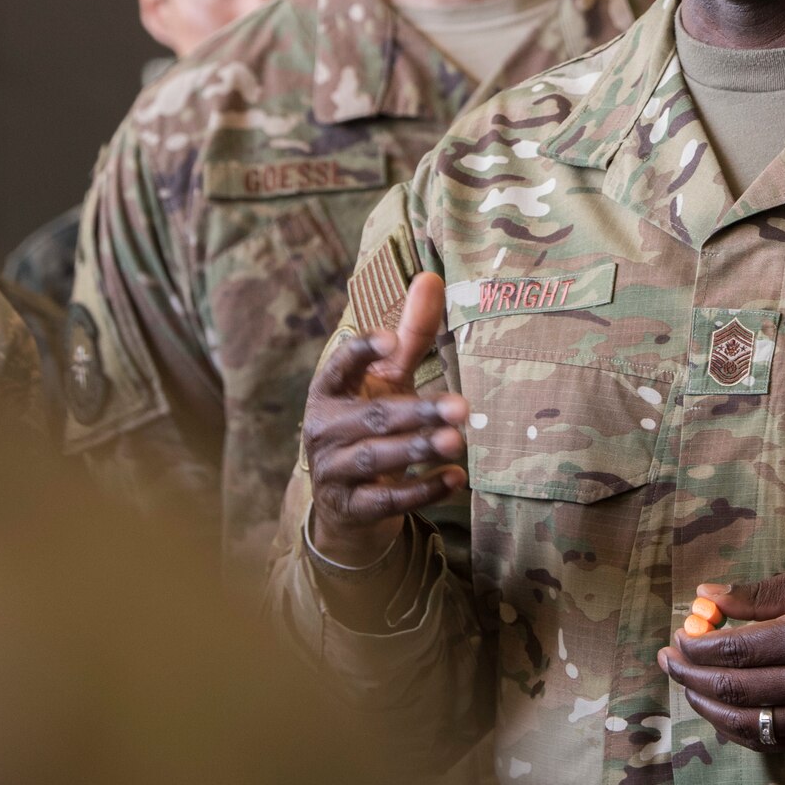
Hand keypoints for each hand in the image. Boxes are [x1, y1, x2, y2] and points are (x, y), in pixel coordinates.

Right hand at [302, 272, 467, 565]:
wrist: (347, 503)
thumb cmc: (371, 424)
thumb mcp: (387, 380)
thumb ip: (409, 334)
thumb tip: (430, 276)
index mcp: (330, 390)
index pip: (339, 366)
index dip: (361, 352)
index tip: (391, 341)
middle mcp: (324, 428)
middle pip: (372, 417)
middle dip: (416, 412)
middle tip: (461, 407)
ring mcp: (333, 471)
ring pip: (375, 457)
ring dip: (417, 448)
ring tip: (457, 441)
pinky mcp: (350, 508)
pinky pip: (386, 500)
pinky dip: (421, 489)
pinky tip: (455, 479)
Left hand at [658, 559, 784, 750]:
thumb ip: (761, 593)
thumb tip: (708, 597)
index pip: (739, 649)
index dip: (699, 646)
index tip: (678, 635)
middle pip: (738, 688)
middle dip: (693, 675)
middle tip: (670, 660)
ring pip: (752, 723)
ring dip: (711, 706)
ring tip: (688, 686)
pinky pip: (777, 740)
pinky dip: (743, 729)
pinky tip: (724, 711)